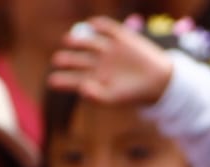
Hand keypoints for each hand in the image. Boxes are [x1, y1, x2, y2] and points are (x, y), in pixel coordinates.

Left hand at [48, 16, 174, 106]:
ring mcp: (105, 49)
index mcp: (89, 80)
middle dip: (65, 59)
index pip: (68, 79)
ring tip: (69, 41)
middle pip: (74, 58)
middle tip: (59, 60)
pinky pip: (106, 27)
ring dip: (76, 40)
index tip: (53, 81)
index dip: (60, 79)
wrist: (157, 80)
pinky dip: (98, 25)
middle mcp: (93, 63)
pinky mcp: (119, 37)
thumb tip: (80, 88)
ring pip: (86, 42)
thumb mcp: (113, 98)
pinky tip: (92, 26)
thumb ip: (96, 96)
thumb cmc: (131, 94)